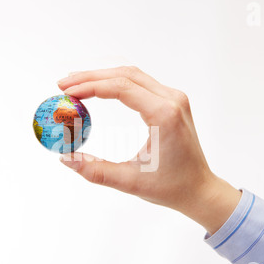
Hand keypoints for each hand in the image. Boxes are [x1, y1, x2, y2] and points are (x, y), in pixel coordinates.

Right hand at [57, 66, 240, 233]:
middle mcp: (172, 100)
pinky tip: (100, 88)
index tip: (66, 92)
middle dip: (91, 77)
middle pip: (125, 75)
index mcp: (164, 115)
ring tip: (76, 85)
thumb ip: (95, 170)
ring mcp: (174, 98)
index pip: (121, 88)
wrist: (199, 188)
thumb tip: (65, 158)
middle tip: (64, 85)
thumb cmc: (171, 187)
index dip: (90, 86)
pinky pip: (140, 83)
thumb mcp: (130, 181)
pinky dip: (116, 83)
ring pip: (132, 76)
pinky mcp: (172, 102)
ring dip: (102, 77)